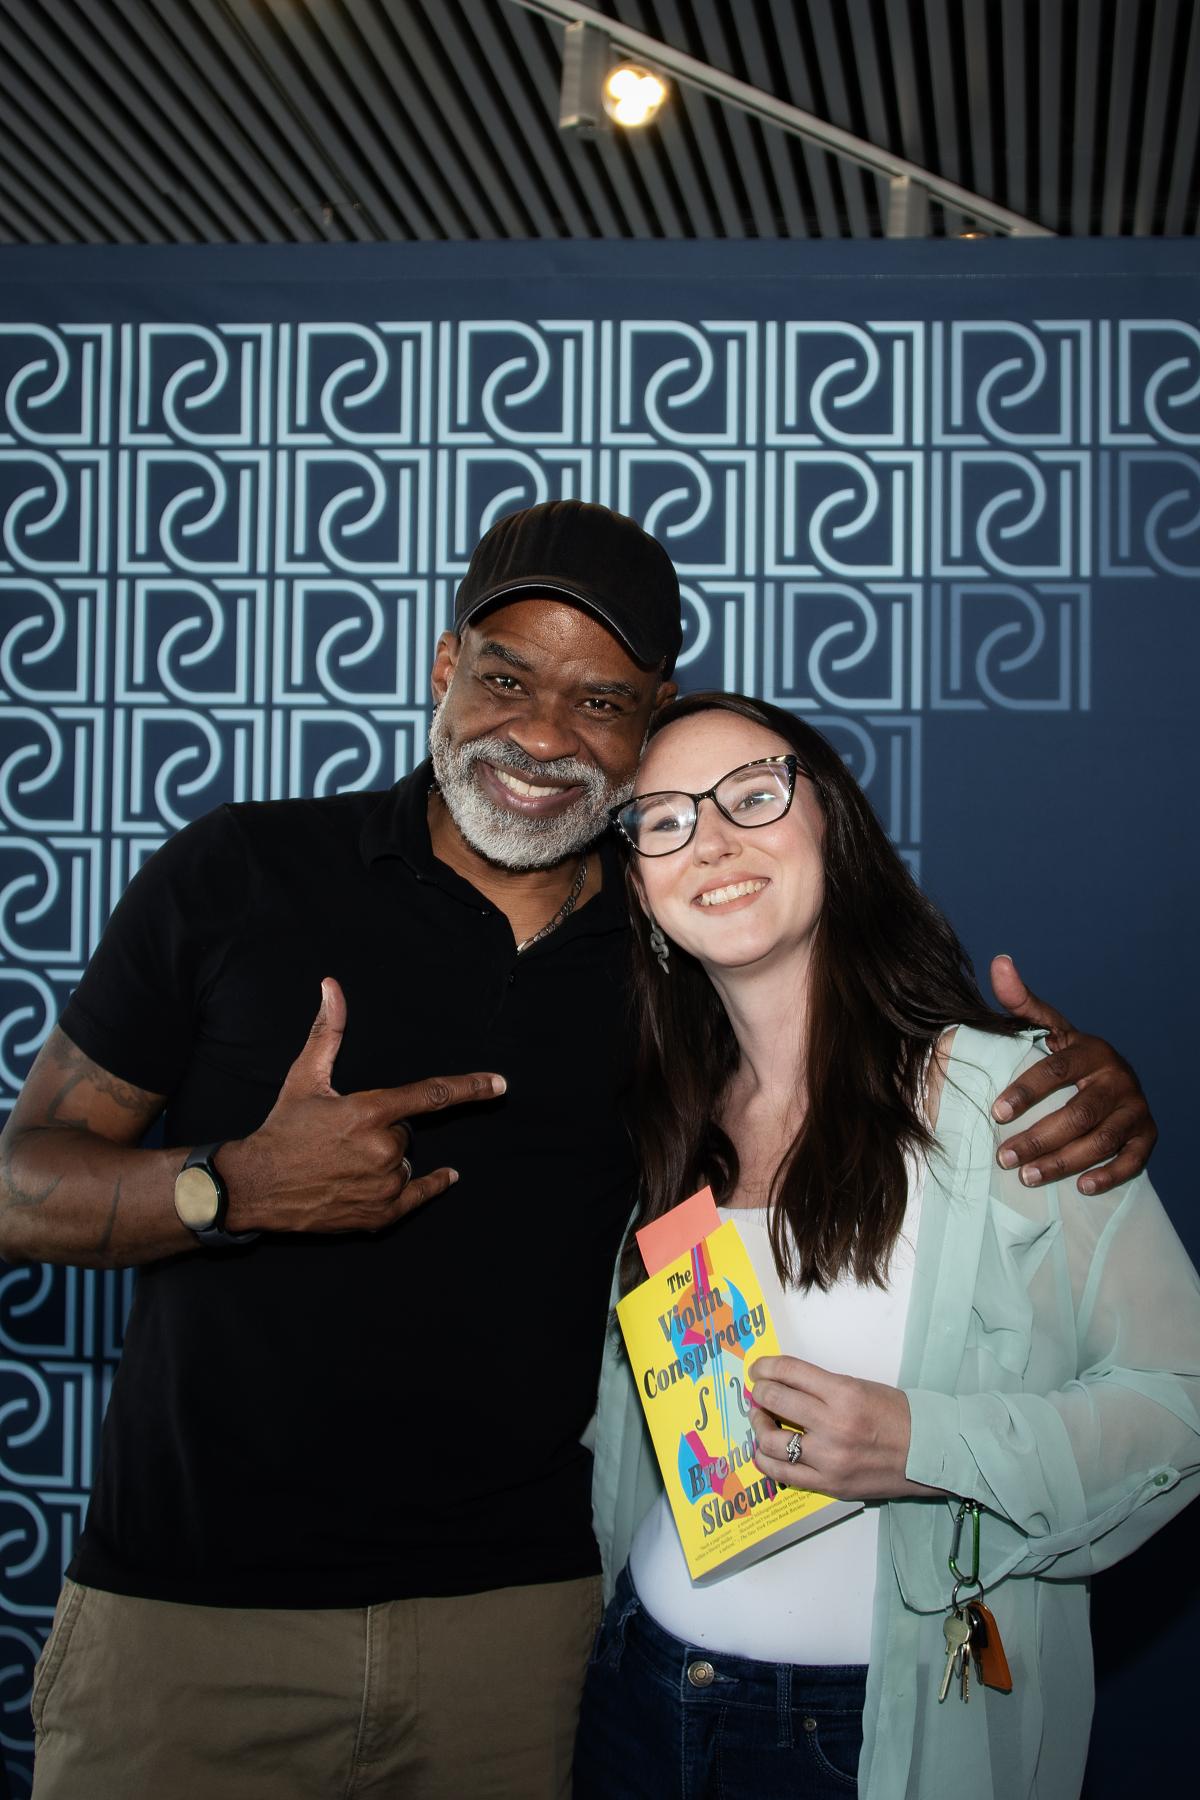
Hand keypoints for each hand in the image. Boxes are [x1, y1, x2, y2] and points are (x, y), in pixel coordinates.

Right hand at [219, 978, 504, 1233]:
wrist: (256, 1185)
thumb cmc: (282, 1128)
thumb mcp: (304, 1077)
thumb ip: (328, 1032)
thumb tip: (332, 987)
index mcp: (368, 1112)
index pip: (430, 1095)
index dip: (469, 1087)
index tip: (499, 1084)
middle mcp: (382, 1149)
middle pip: (406, 1132)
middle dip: (384, 1131)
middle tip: (344, 1137)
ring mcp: (383, 1184)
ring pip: (406, 1162)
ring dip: (387, 1160)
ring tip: (345, 1163)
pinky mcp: (380, 1213)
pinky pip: (419, 1195)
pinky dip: (430, 1186)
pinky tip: (446, 1178)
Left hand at [747, 1356, 939, 1500]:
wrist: (927, 1452)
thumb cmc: (897, 1415)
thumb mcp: (860, 1387)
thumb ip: (822, 1388)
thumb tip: (783, 1384)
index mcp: (844, 1394)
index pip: (790, 1372)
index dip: (766, 1367)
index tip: (758, 1368)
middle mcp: (833, 1425)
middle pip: (776, 1400)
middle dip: (760, 1392)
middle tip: (758, 1391)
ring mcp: (830, 1459)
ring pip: (771, 1441)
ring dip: (758, 1425)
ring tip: (760, 1419)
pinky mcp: (829, 1485)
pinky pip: (784, 1474)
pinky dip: (766, 1460)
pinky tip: (763, 1451)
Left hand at [988, 954, 1156, 1195]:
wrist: (1112, 1077)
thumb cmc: (1068, 1055)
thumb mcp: (1048, 1028)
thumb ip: (1021, 1002)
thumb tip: (1000, 962)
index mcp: (1090, 1050)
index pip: (1056, 1071)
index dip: (1026, 1092)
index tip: (996, 1113)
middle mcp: (1118, 1078)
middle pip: (1079, 1113)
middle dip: (1039, 1138)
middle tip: (1005, 1157)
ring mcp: (1135, 1108)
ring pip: (1101, 1140)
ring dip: (1064, 1162)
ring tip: (1028, 1176)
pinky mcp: (1147, 1135)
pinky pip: (1133, 1160)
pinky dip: (1109, 1175)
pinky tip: (1083, 1187)